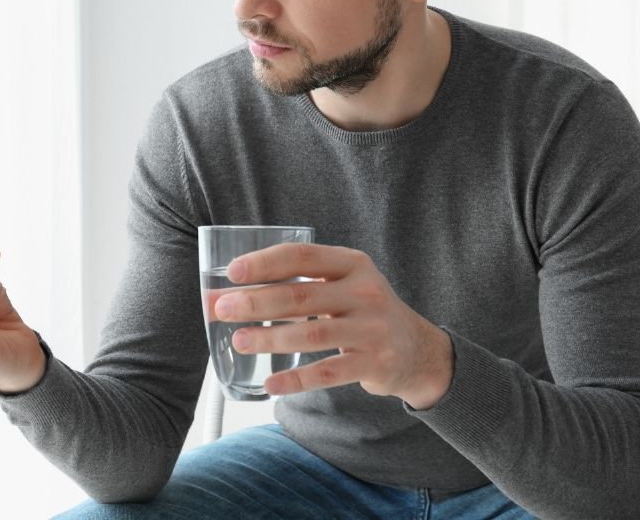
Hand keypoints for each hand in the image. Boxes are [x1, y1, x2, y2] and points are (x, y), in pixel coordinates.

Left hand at [214, 243, 452, 408]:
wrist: (417, 349)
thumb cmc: (362, 311)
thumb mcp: (342, 285)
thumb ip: (296, 285)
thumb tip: (226, 294)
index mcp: (352, 263)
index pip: (302, 256)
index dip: (265, 262)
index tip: (232, 271)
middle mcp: (364, 291)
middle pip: (301, 295)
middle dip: (256, 302)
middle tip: (222, 308)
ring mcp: (372, 328)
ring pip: (312, 334)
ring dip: (270, 339)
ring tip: (239, 340)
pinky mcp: (374, 363)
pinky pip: (328, 372)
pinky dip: (296, 379)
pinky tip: (270, 382)